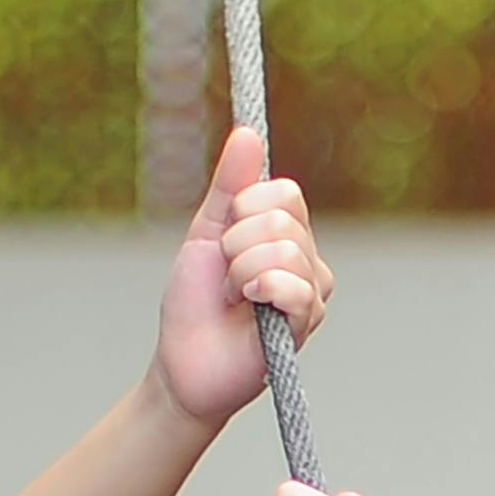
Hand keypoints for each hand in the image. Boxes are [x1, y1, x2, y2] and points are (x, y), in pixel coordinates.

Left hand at [156, 129, 331, 425]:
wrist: (183, 363)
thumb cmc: (194, 302)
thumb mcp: (205, 233)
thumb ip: (229, 185)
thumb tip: (247, 132)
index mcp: (285, 233)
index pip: (284, 192)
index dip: (244, 209)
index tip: (223, 239)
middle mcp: (307, 259)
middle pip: (282, 219)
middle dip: (235, 244)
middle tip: (224, 277)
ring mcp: (312, 292)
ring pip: (285, 250)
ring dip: (240, 272)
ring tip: (232, 297)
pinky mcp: (306, 323)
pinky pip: (295, 286)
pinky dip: (261, 290)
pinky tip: (249, 308)